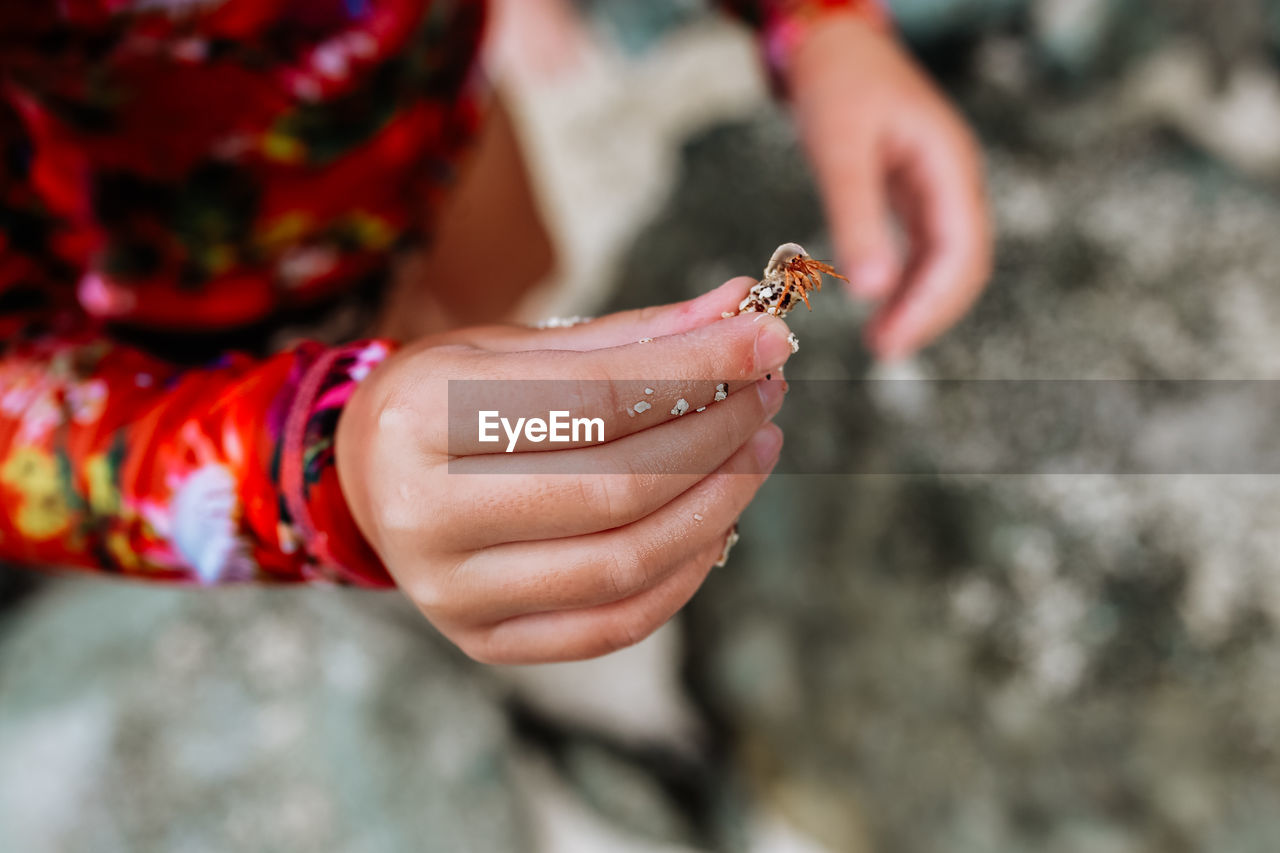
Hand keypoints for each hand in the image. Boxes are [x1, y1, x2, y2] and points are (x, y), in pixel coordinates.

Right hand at [335, 280, 790, 663]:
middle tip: (766, 396)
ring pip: (626, 562)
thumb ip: (630, 338)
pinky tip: (717, 522)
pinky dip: (685, 574)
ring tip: (757, 451)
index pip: (594, 396)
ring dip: (717, 505)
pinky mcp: (484, 642)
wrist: (368, 482)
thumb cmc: (448, 401)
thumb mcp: (520, 349)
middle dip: (718, 437)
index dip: (697, 369)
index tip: (767, 341)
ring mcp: (452, 592)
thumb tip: (741, 311)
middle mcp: (425, 511)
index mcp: (422, 413)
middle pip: (618, 485)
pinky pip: (614, 624)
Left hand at [787, 13, 992, 358]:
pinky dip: (907, 280)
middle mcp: (954, 178)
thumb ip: (856, 218)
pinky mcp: (916, 191)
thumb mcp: (840, 151)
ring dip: (920, 302)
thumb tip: (871, 290)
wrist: (833, 43)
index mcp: (949, 165)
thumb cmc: (837, 85)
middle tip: (883, 350)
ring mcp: (939, 185)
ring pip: (946, 260)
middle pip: (963, 264)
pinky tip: (880, 303)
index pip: (962, 252)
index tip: (895, 341)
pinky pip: (924, 246)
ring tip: (881, 340)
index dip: (933, 305)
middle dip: (930, 312)